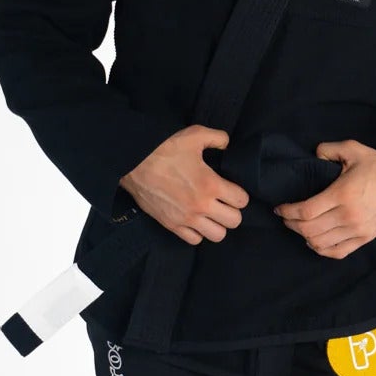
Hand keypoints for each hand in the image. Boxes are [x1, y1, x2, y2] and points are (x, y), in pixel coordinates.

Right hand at [120, 124, 250, 244]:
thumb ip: (217, 138)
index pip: (242, 201)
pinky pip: (194, 240)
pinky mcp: (172, 225)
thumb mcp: (195, 134)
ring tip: (211, 214)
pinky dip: (198, 233)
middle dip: (233, 211)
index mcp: (211, 184)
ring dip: (218, 225)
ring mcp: (187, 218)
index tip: (232, 190)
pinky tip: (195, 220)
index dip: (240, 195)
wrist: (133, 163)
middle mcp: (202, 206)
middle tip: (224, 202)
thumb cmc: (164, 149)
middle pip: (234, 221)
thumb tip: (226, 144)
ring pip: (218, 235)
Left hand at [272, 140, 375, 258]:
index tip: (280, 208)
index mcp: (342, 194)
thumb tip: (314, 155)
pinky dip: (321, 250)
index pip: (305, 210)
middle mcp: (348, 216)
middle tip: (286, 217)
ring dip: (304, 237)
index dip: (287, 211)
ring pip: (320, 243)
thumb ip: (329, 149)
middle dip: (291, 224)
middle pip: (308, 229)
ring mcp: (357, 230)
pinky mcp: (365, 238)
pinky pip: (337, 252)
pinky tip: (315, 242)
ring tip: (299, 227)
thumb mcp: (354, 149)